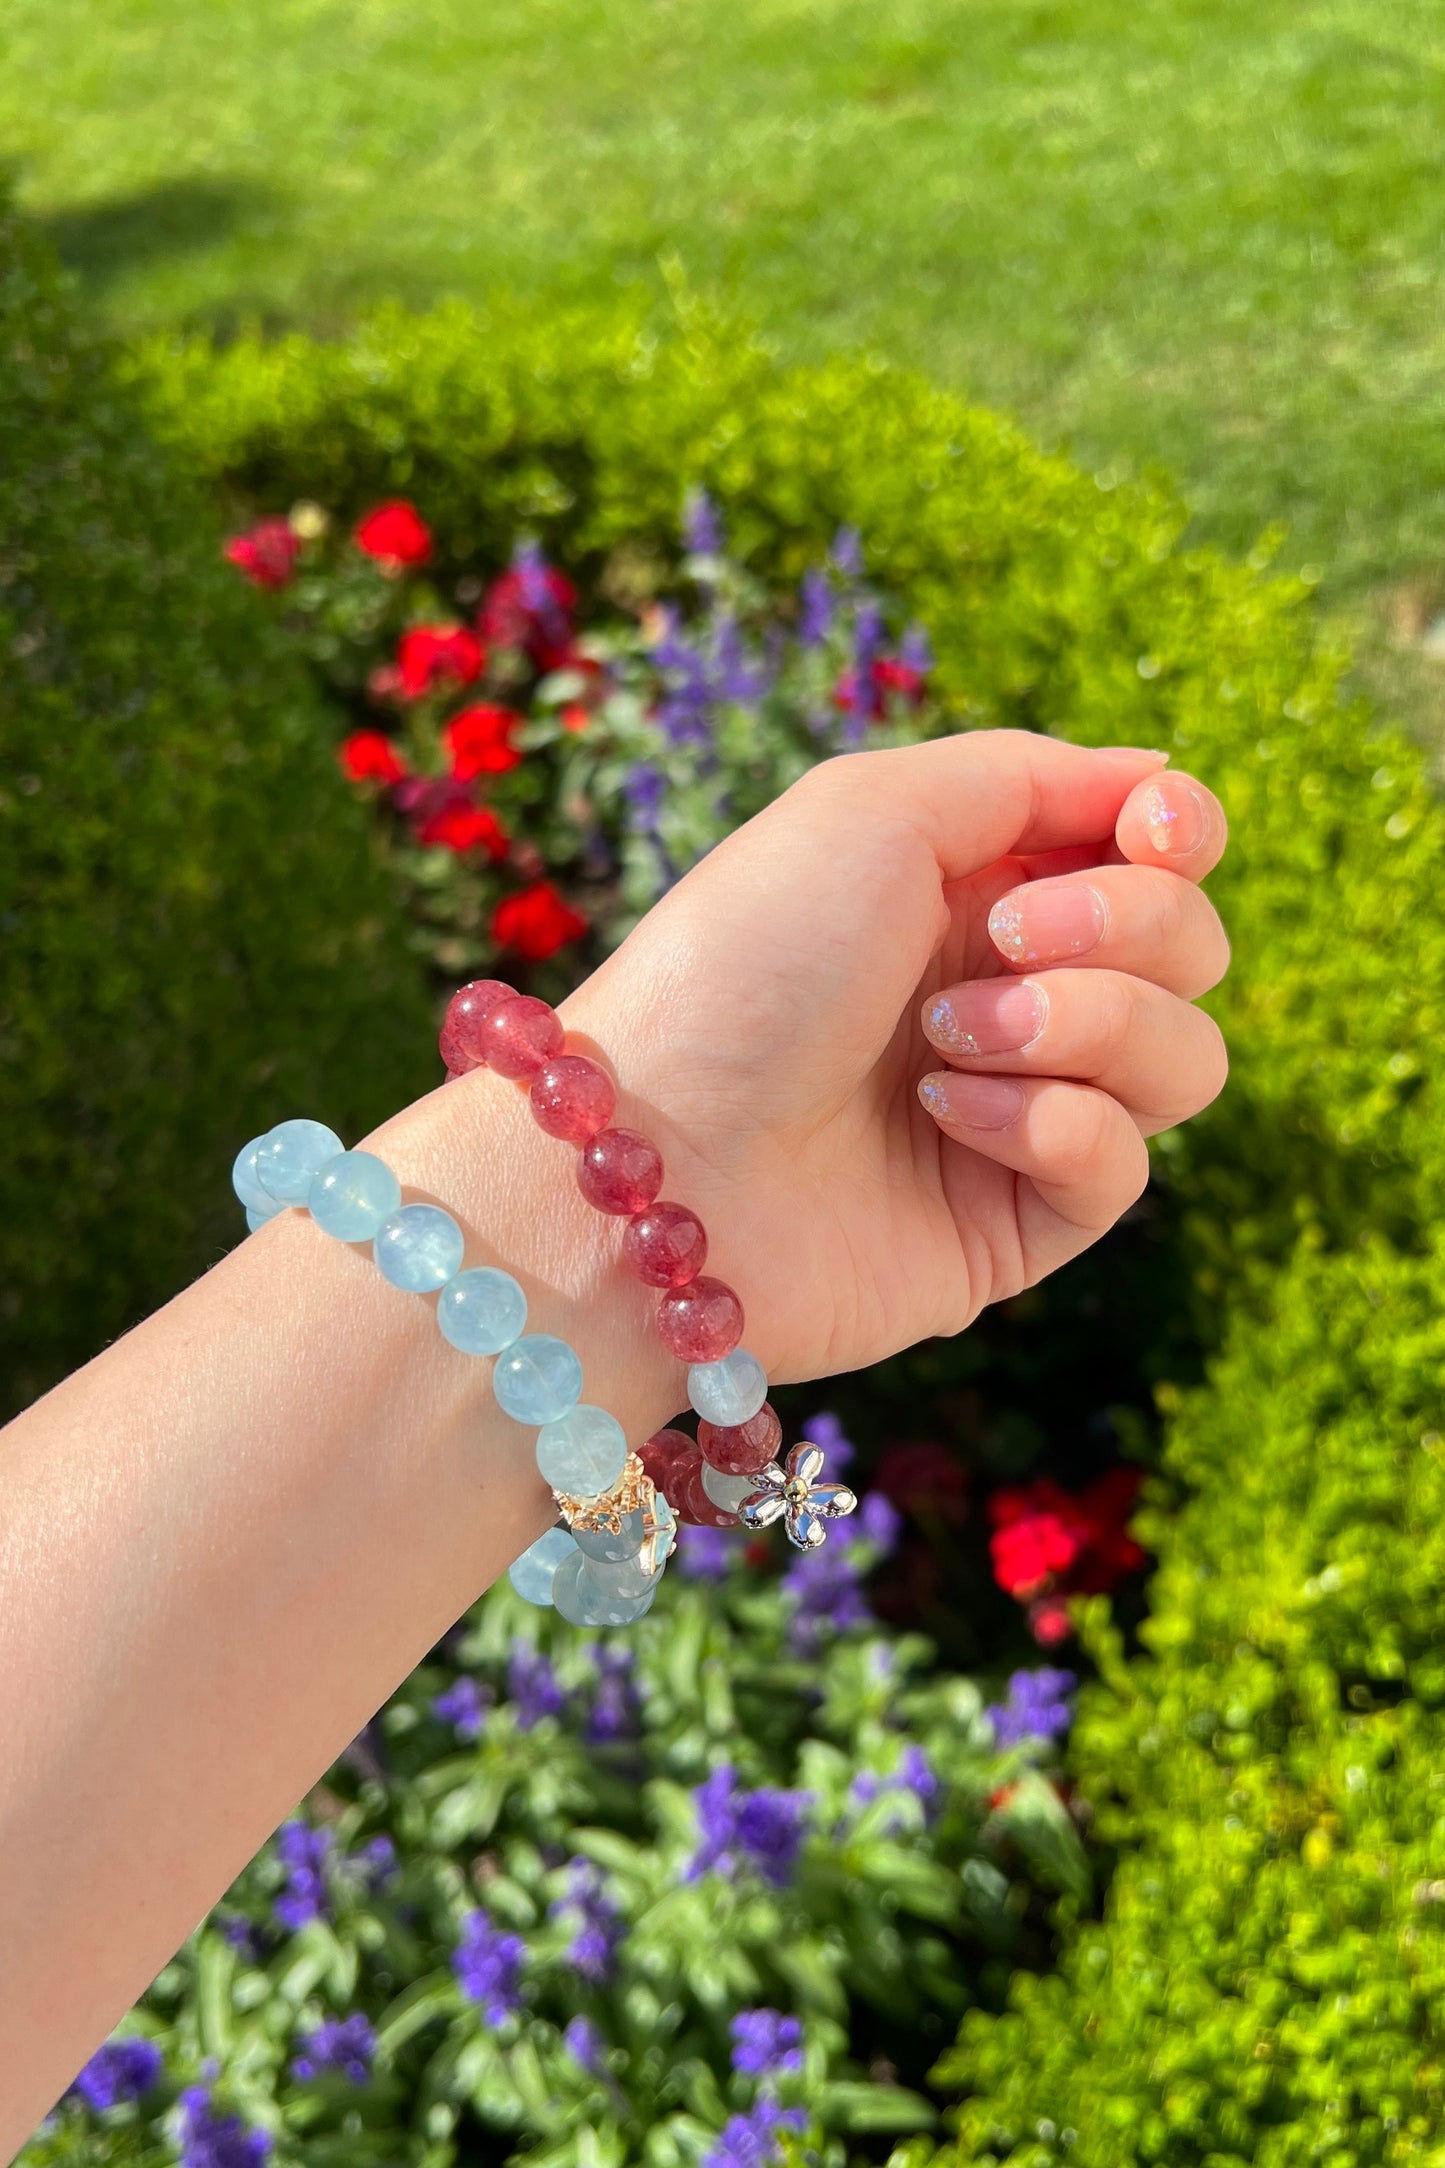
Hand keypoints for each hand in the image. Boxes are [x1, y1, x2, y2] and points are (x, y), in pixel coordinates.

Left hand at [567, 731, 1227, 1387]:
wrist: (661, 1153)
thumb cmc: (741, 965)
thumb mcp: (869, 811)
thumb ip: (1027, 778)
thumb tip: (1157, 778)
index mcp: (973, 891)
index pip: (1152, 852)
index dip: (1178, 831)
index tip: (1154, 828)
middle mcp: (1009, 995)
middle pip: (1190, 947)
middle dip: (1124, 927)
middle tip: (1005, 942)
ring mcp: (1019, 1113)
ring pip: (1184, 1058)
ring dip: (1087, 1026)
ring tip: (952, 1040)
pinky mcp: (1017, 1225)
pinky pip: (1122, 1163)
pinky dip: (1048, 1125)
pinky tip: (942, 1114)